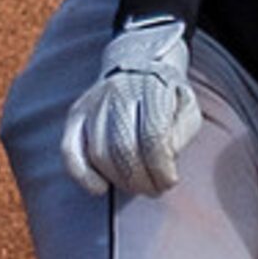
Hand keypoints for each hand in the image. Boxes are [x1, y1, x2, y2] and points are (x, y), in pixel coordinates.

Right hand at [59, 15, 200, 196]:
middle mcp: (117, 93)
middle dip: (141, 179)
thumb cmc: (165, 97)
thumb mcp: (187, 107)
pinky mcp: (75, 116)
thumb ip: (181, 133)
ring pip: (99, 153)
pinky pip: (70, 151)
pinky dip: (83, 175)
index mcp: (151, 87)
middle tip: (154, 189)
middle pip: (124, 148)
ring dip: (120, 180)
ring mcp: (93, 104)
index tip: (170, 181)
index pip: (152, 136)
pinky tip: (100, 188)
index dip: (161, 167)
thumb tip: (165, 161)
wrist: (136, 68)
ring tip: (136, 186)